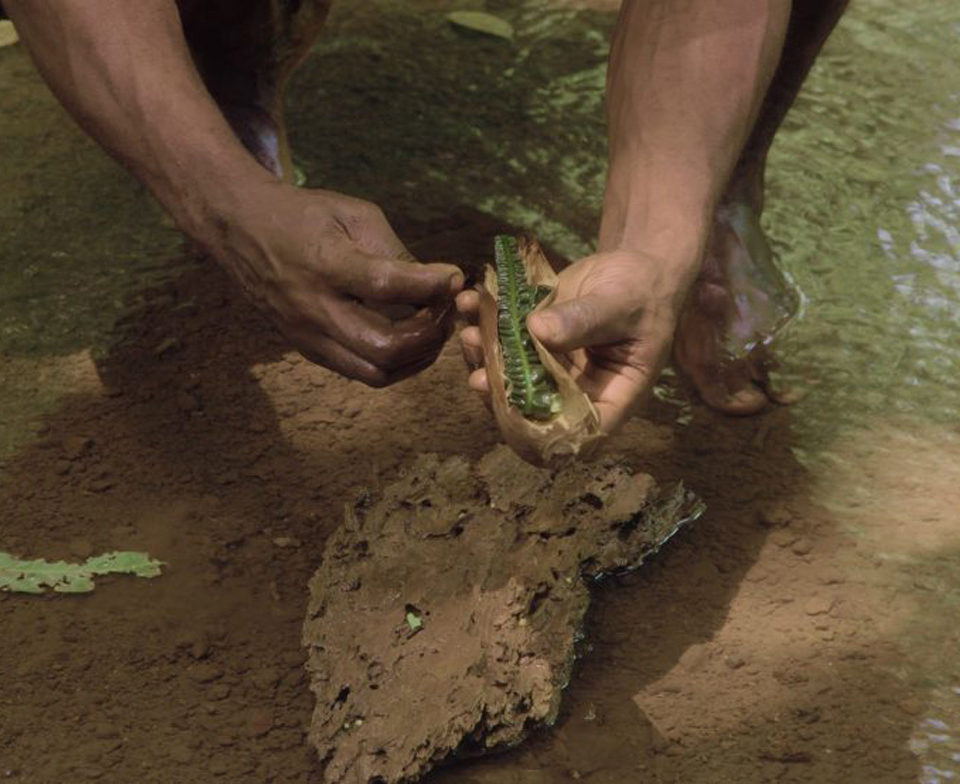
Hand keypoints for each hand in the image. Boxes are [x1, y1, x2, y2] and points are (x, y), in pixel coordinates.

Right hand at [211, 183, 462, 385]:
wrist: (240, 229)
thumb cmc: (303, 215)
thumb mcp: (353, 214)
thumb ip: (396, 250)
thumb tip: (439, 284)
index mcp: (326, 264)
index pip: (387, 285)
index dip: (431, 286)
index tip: (455, 276)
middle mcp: (314, 308)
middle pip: (385, 346)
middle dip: (429, 333)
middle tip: (446, 311)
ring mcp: (309, 335)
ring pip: (376, 371)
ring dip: (417, 357)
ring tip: (432, 329)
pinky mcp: (309, 350)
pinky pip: (362, 373)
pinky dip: (396, 363)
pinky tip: (410, 341)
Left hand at [458, 250, 696, 432]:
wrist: (632, 267)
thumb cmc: (642, 292)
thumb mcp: (621, 304)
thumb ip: (585, 320)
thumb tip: (538, 330)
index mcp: (610, 397)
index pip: (578, 434)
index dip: (544, 433)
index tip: (514, 410)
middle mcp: (576, 390)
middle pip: (534, 409)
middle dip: (501, 394)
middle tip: (477, 376)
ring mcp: (551, 367)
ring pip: (511, 376)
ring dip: (485, 358)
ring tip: (469, 335)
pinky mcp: (533, 341)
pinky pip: (504, 341)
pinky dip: (483, 323)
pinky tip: (468, 304)